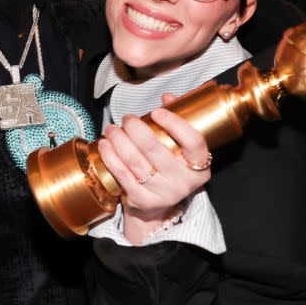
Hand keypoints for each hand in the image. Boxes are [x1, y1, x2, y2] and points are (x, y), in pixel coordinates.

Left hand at [98, 93, 210, 243]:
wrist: (158, 207)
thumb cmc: (170, 167)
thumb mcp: (180, 148)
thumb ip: (177, 120)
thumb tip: (167, 97)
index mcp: (200, 167)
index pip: (193, 142)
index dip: (175, 124)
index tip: (157, 111)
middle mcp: (184, 183)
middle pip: (156, 150)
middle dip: (136, 129)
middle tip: (126, 118)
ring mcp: (163, 194)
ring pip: (136, 162)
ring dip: (119, 141)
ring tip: (111, 129)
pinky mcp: (143, 201)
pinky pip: (123, 175)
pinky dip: (111, 157)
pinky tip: (105, 145)